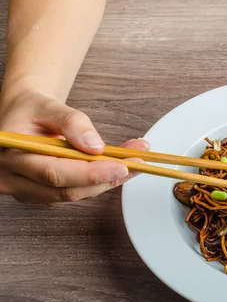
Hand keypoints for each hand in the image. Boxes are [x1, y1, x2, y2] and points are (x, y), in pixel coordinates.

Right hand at [0, 91, 148, 203]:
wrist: (23, 117)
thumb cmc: (32, 111)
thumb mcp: (48, 106)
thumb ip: (71, 123)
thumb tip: (96, 146)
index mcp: (10, 156)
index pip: (54, 173)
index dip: (91, 173)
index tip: (122, 166)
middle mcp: (13, 180)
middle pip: (67, 190)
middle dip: (107, 178)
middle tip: (138, 162)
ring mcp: (28, 191)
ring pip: (75, 194)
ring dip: (109, 180)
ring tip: (136, 159)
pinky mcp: (44, 195)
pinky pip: (77, 192)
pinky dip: (101, 180)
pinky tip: (120, 165)